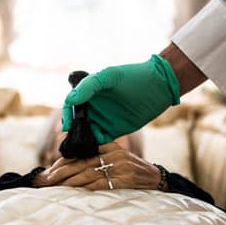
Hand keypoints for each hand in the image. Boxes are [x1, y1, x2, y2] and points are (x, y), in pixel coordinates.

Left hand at [33, 142, 164, 190]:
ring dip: (69, 181)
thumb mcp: (117, 158)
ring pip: (87, 173)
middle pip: (80, 163)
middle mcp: (113, 154)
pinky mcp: (123, 179)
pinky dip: (84, 187)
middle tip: (46, 180)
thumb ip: (99, 157)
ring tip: (54, 187)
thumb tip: (72, 166)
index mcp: (109, 147)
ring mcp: (119, 166)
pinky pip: (99, 183)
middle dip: (61, 172)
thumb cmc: (133, 170)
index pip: (80, 154)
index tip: (49, 171)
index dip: (63, 162)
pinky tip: (73, 191)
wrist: (156, 178)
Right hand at [61, 54, 179, 143]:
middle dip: (73, 132)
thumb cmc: (133, 76)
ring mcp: (104, 119)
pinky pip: (101, 141)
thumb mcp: (109, 77)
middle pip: (77, 122)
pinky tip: (96, 148)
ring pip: (87, 133)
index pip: (71, 105)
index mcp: (89, 93)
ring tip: (82, 147)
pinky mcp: (114, 130)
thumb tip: (71, 100)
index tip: (67, 126)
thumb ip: (89, 86)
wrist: (159, 86)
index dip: (66, 115)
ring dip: (83, 140)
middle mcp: (94, 107)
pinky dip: (96, 145)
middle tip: (71, 141)